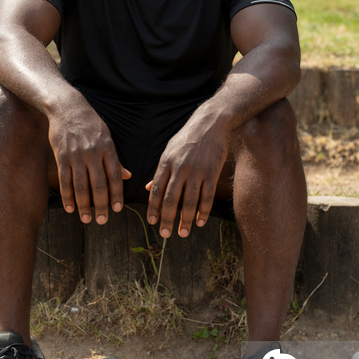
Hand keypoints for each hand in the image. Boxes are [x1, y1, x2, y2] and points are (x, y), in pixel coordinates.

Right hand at [48, 98, 130, 223]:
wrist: (67, 108)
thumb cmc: (90, 123)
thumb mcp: (107, 137)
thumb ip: (115, 158)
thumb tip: (128, 176)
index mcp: (107, 149)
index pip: (115, 176)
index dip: (116, 194)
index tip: (117, 209)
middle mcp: (93, 154)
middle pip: (98, 184)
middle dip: (101, 205)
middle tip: (102, 221)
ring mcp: (76, 156)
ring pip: (81, 186)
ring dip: (84, 205)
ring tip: (86, 219)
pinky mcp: (62, 157)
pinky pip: (65, 180)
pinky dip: (67, 196)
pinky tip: (70, 208)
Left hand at [145, 114, 228, 237]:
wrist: (210, 124)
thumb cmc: (187, 139)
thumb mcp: (169, 151)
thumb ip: (160, 171)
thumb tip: (146, 188)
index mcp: (166, 163)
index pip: (156, 190)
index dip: (153, 208)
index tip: (151, 222)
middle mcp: (179, 168)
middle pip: (170, 199)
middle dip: (167, 219)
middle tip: (165, 234)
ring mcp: (196, 171)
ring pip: (189, 201)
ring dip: (185, 220)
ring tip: (183, 233)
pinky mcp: (212, 173)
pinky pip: (207, 197)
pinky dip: (203, 211)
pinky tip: (200, 222)